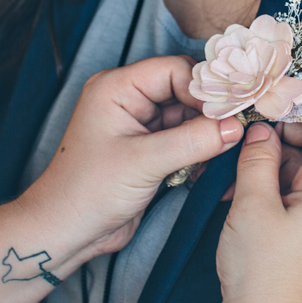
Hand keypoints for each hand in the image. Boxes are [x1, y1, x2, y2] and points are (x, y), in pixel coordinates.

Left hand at [24, 55, 244, 262]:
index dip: (205, 90)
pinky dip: (198, 150)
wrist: (66, 232)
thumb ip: (193, 141)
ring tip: (223, 151)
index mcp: (117, 87)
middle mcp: (127, 99)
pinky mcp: (147, 149)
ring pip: (187, 116)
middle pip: (184, 91)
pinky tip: (207, 166)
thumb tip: (235, 126)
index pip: (175, 70)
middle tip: (236, 130)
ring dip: (206, 134)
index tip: (230, 113)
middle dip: (210, 112)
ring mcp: (138, 125)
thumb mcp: (144, 163)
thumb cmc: (87, 192)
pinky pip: (182, 138)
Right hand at [216, 114, 301, 302]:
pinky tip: (238, 186)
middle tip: (246, 120)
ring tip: (236, 159)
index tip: (266, 89)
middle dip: (282, 129)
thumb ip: (257, 159)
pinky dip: (270, 182)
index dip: (298, 102)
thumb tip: (261, 129)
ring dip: (271, 157)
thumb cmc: (262, 273)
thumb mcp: (252, 205)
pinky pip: (295, 191)